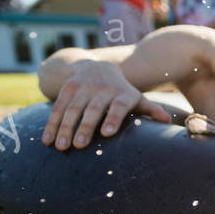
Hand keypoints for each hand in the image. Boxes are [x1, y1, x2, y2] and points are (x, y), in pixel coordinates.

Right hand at [41, 61, 172, 150]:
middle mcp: (102, 89)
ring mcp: (83, 87)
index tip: (107, 133)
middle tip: (78, 145)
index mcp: (122, 94)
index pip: (118, 106)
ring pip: (72, 108)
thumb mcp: (136, 98)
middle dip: (84, 127)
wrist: (98, 67)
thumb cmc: (122, 92)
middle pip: (93, 109)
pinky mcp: (68, 88)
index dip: (113, 118)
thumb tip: (167, 121)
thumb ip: (150, 109)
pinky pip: (58, 107)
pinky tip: (47, 140)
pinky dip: (51, 124)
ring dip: (64, 128)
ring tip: (60, 146)